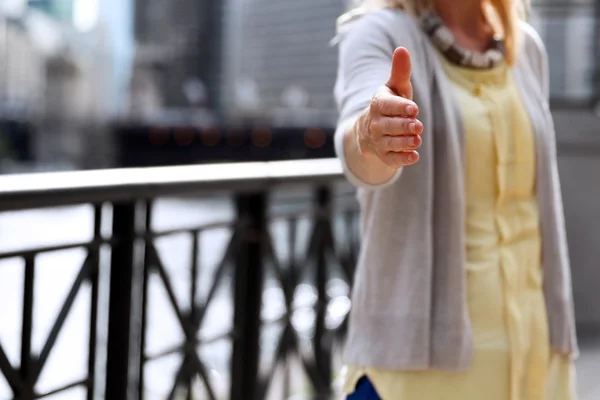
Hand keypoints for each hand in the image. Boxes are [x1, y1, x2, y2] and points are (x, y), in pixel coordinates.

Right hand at [356, 47, 422, 167]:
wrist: (370, 131)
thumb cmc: (390, 105)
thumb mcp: (394, 88)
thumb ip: (400, 72)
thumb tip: (402, 49)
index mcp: (378, 104)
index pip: (388, 106)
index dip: (400, 107)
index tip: (413, 108)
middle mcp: (376, 124)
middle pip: (390, 126)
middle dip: (404, 126)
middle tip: (417, 125)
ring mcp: (379, 141)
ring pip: (392, 143)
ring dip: (404, 143)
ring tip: (417, 140)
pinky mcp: (385, 156)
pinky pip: (392, 159)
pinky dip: (402, 159)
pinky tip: (414, 157)